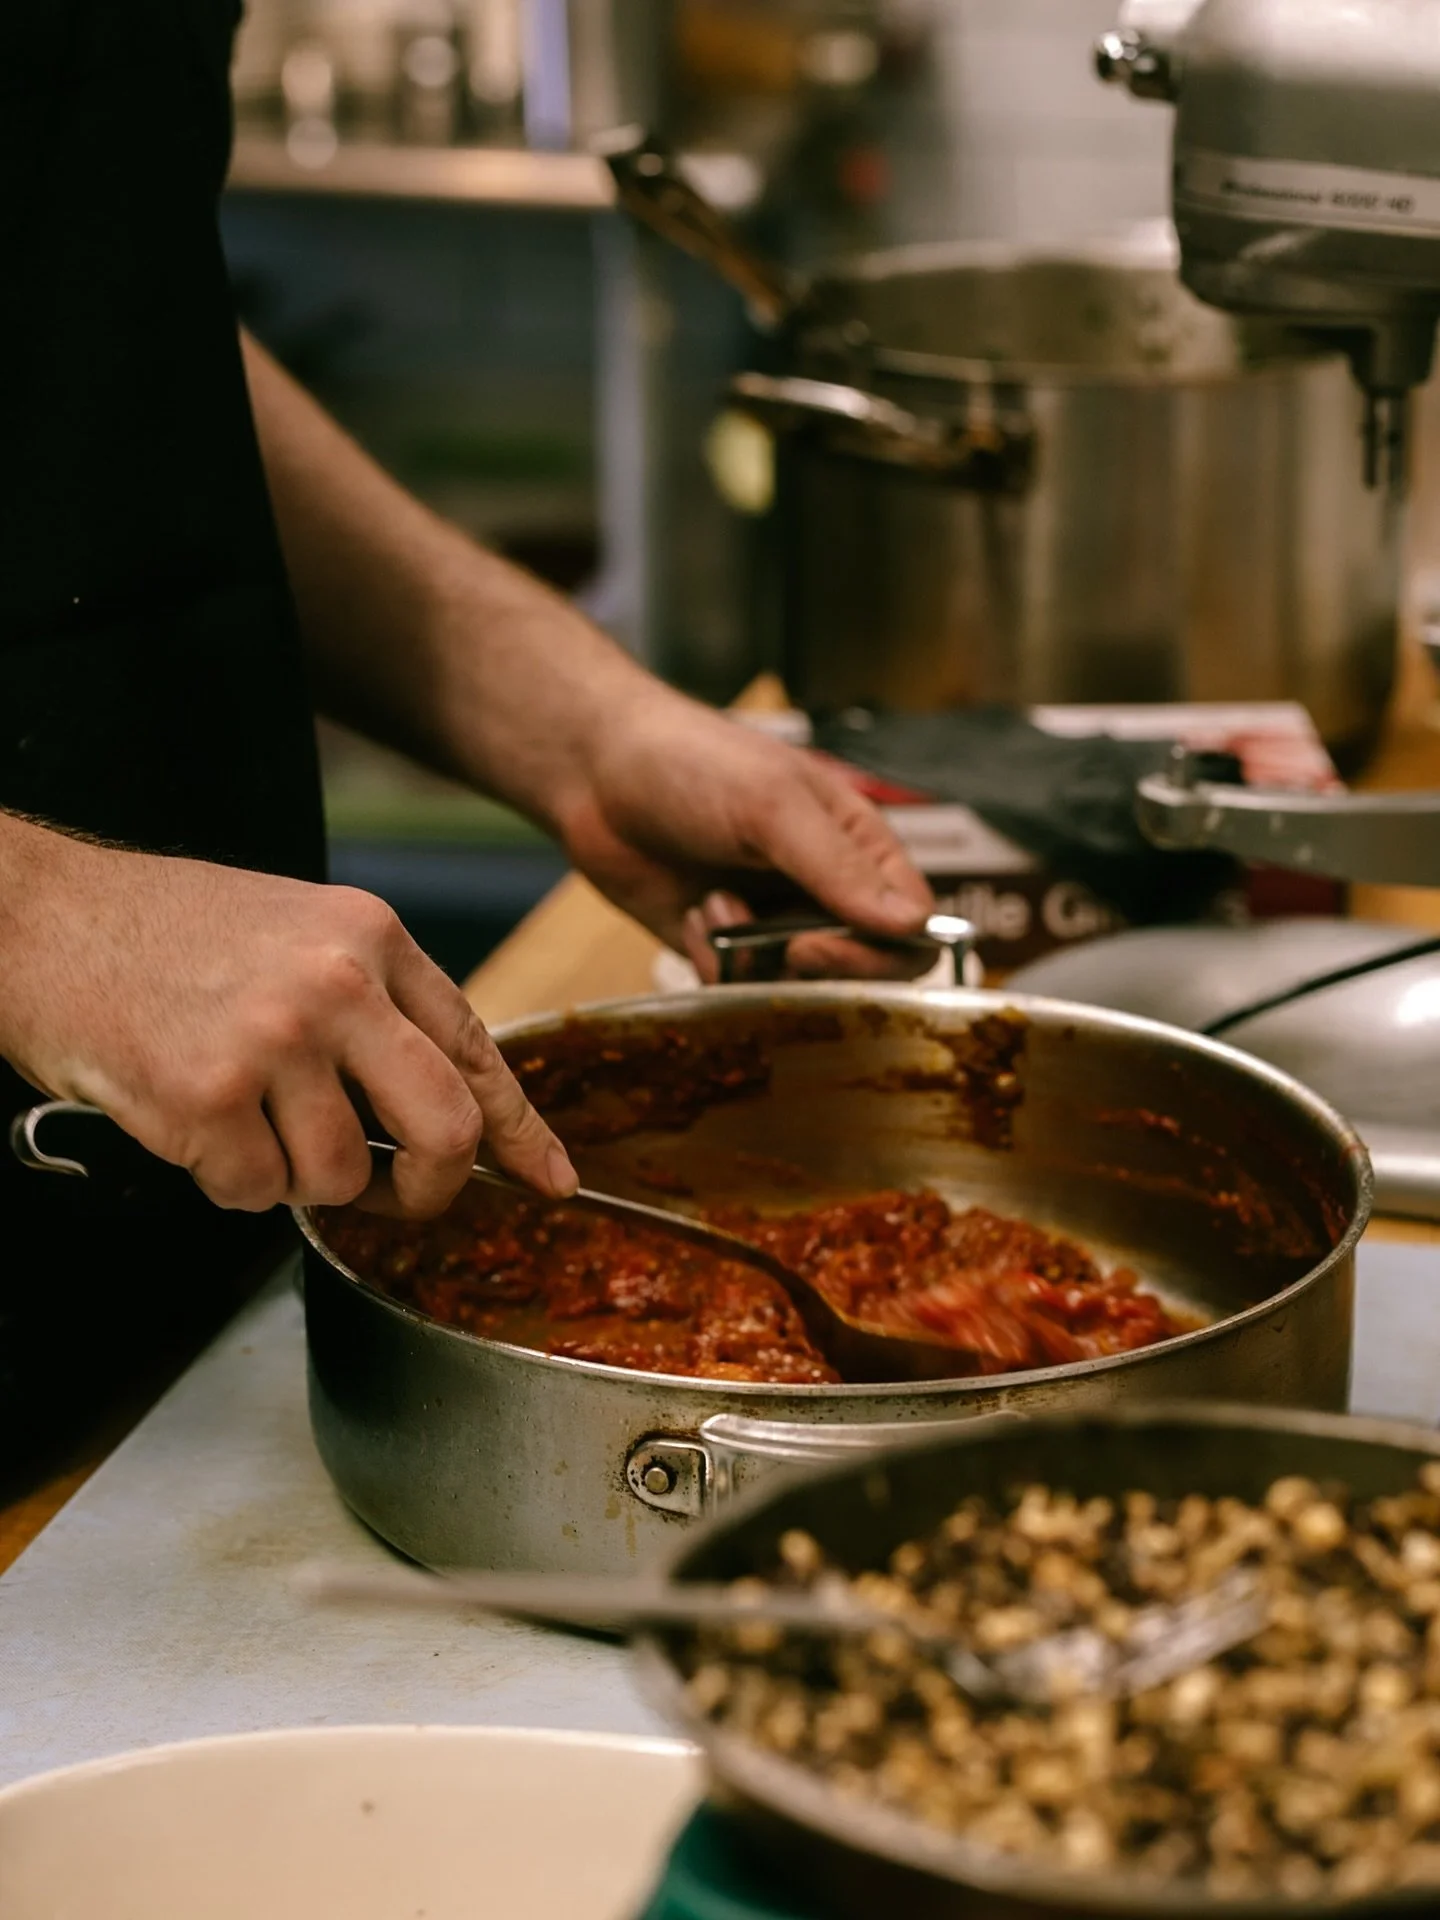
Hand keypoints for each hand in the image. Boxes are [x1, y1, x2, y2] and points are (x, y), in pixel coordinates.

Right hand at [0, 825, 575, 1217]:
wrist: (40, 916)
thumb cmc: (163, 933)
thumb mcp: (299, 933)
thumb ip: (374, 1007)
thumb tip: (442, 1108)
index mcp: (372, 937)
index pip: (476, 1049)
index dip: (519, 1129)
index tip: (548, 1179)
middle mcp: (339, 984)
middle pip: (445, 1129)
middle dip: (428, 1187)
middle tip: (395, 1196)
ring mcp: (275, 1039)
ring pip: (340, 1176)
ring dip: (292, 1175)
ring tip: (241, 1117)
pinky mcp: (206, 1095)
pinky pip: (254, 1192)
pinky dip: (226, 1181)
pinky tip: (191, 1122)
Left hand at [555, 689, 934, 981]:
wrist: (596, 774)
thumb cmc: (693, 765)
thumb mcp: (773, 807)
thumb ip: (838, 869)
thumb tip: (913, 924)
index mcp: (858, 846)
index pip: (910, 927)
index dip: (877, 952)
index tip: (817, 942)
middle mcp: (824, 889)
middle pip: (861, 968)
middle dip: (814, 964)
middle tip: (776, 943)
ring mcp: (774, 920)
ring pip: (798, 984)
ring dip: (753, 957)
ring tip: (713, 905)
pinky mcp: (725, 946)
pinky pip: (742, 986)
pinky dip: (714, 961)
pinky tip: (690, 914)